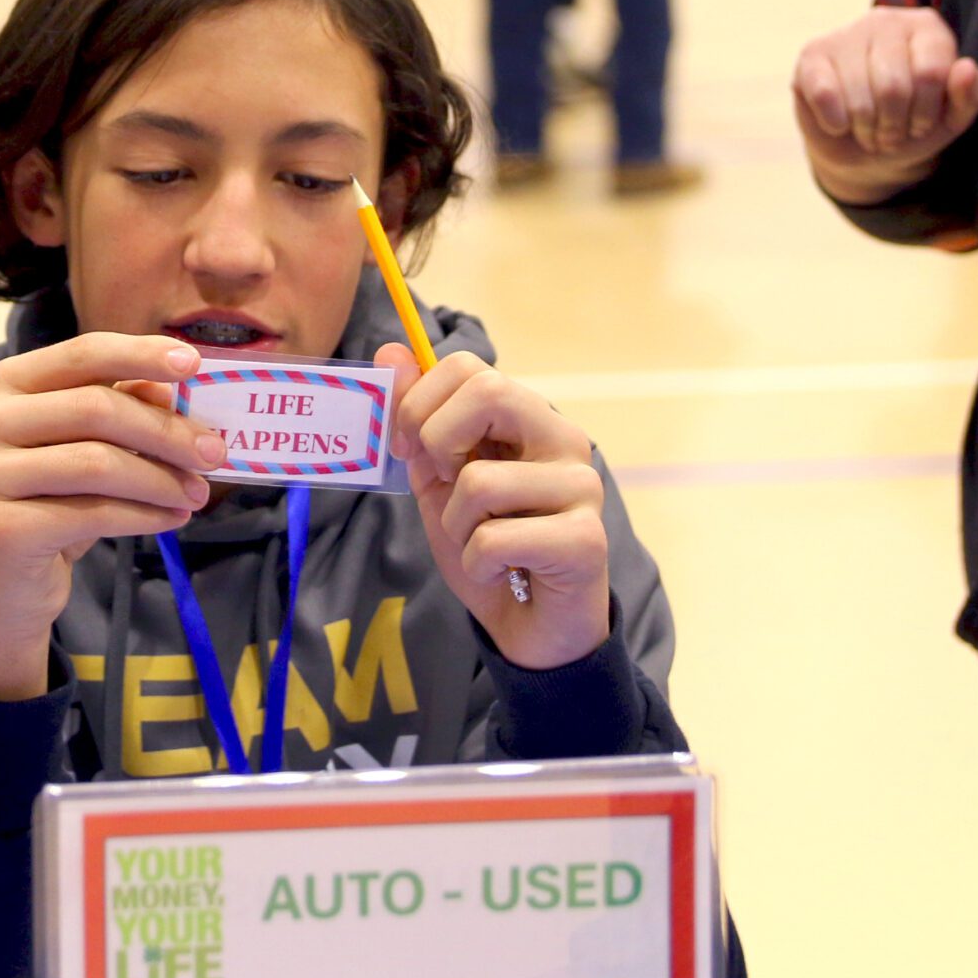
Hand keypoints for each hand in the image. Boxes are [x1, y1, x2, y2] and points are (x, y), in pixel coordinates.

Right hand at [0, 334, 224, 700]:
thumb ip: (118, 412)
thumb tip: (166, 387)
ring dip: (161, 479)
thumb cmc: (46, 509)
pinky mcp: (1, 528)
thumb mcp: (83, 452)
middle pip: (96, 408)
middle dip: (166, 431)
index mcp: (8, 386)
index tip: (196, 364)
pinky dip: (144, 515)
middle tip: (214, 453)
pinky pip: (92, 512)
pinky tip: (172, 519)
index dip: (142, 354)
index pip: (83, 354)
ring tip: (197, 495)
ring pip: (98, 463)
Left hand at [384, 344, 611, 671]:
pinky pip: (495, 539)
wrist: (530, 628)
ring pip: (480, 481)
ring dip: (457, 526)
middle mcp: (563, 439)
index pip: (468, 367)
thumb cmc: (487, 549)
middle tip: (442, 485)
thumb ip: (416, 421)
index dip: (419, 403)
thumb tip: (390, 349)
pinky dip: (478, 564)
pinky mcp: (586, 539)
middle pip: (488, 391)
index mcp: (527, 418)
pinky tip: (504, 573)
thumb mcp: (437, 482)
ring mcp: (582, 487)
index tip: (409, 449)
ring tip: (482, 545)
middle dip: (437, 440)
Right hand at [791, 5, 977, 206]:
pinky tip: (839, 122)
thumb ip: (969, 96)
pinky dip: (835, 123)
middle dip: (893, 126)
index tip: (921, 124)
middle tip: (891, 134)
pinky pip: (825, 95)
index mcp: (928, 28)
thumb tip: (967, 68)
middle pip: (893, 88)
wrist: (863, 148)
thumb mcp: (949, 119)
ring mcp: (846, 33)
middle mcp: (886, 20)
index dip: (925, 114)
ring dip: (866, 130)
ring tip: (869, 130)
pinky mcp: (812, 54)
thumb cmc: (912, 125)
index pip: (930, 74)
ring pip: (859, 98)